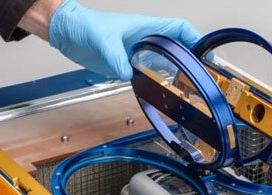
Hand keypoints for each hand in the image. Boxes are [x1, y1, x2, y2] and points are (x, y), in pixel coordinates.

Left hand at [47, 0, 200, 80]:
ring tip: (184, 87)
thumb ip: (117, 58)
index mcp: (145, 27)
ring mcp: (137, 53)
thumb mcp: (103, 41)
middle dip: (189, 61)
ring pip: (163, 63)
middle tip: (197, 76)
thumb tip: (128, 72)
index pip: (178, 28)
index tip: (203, 52)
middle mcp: (145, 40)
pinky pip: (147, 75)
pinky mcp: (128, 65)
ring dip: (174, 74)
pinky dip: (155, 83)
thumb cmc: (84, 26)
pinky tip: (159, 91)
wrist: (68, 33)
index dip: (194, 38)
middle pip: (176, 48)